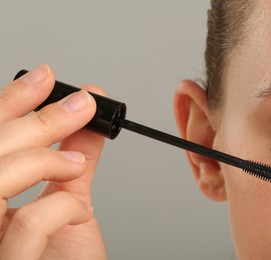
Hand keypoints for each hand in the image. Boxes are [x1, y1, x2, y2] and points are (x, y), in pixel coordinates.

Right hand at [0, 64, 106, 258]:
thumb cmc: (63, 259)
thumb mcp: (69, 202)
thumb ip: (74, 162)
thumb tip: (87, 119)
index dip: (11, 103)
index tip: (45, 77)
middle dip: (39, 119)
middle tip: (83, 103)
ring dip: (46, 159)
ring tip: (76, 165)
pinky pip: (26, 223)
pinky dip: (62, 205)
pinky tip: (79, 210)